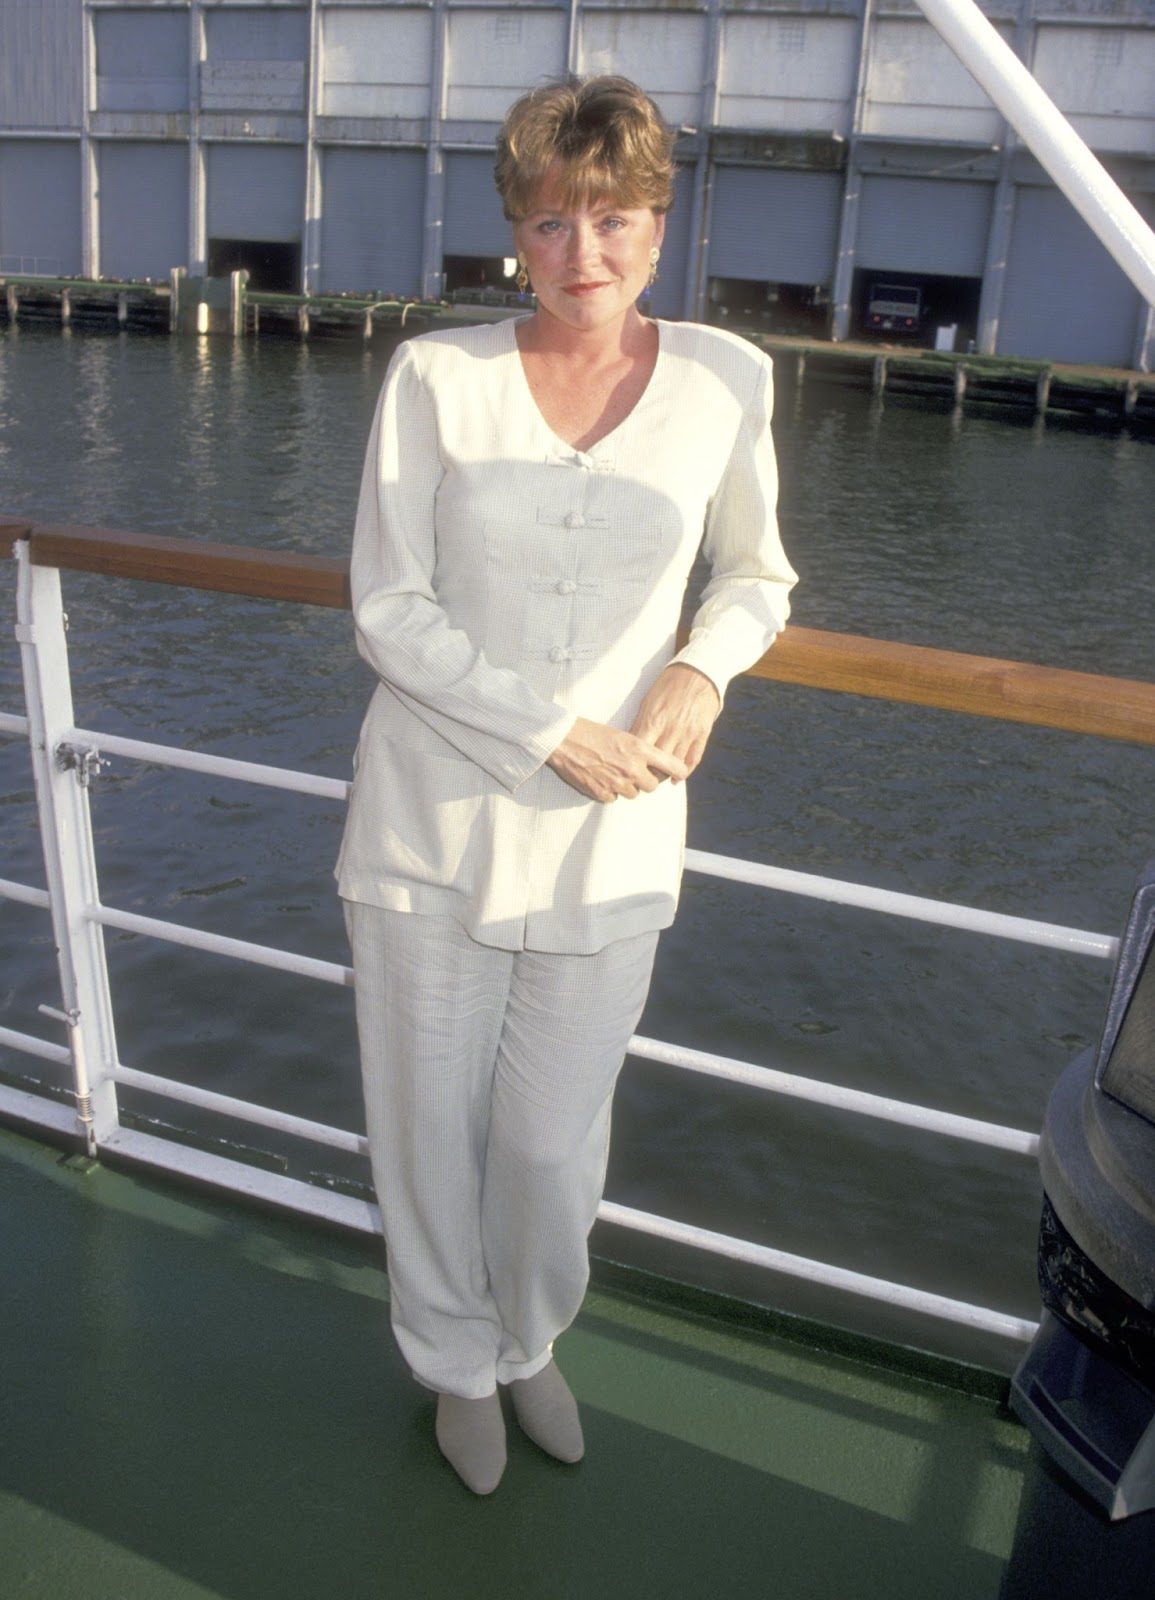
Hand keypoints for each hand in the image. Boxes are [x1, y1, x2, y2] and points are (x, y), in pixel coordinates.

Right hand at [546, 717, 689, 803]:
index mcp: (640, 749)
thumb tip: (653, 765)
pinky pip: (614, 799)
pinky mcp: (601, 793)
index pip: (673, 766)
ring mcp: (617, 783)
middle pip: (652, 786)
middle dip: (645, 781)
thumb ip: (640, 751)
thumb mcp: (623, 735)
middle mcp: (632, 768)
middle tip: (633, 771)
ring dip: (627, 787)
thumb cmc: (591, 732)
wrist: (563, 740)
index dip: (677, 771)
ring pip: (633, 794)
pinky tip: (600, 778)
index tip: (676, 773)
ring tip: (612, 772)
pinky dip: (609, 791)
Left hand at [629, 664, 720, 780]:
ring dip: (667, 775)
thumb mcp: (648, 702)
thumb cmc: (668, 686)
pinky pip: (693, 759)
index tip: (631, 770)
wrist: (698, 672)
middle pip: (657, 763)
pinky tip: (678, 777)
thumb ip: (641, 724)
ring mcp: (688, 733)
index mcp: (653, 720)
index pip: (640, 753)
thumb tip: (631, 745)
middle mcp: (670, 729)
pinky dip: (685, 772)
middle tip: (644, 778)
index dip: (635, 764)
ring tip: (659, 778)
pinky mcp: (702, 733)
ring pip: (676, 765)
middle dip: (650, 774)